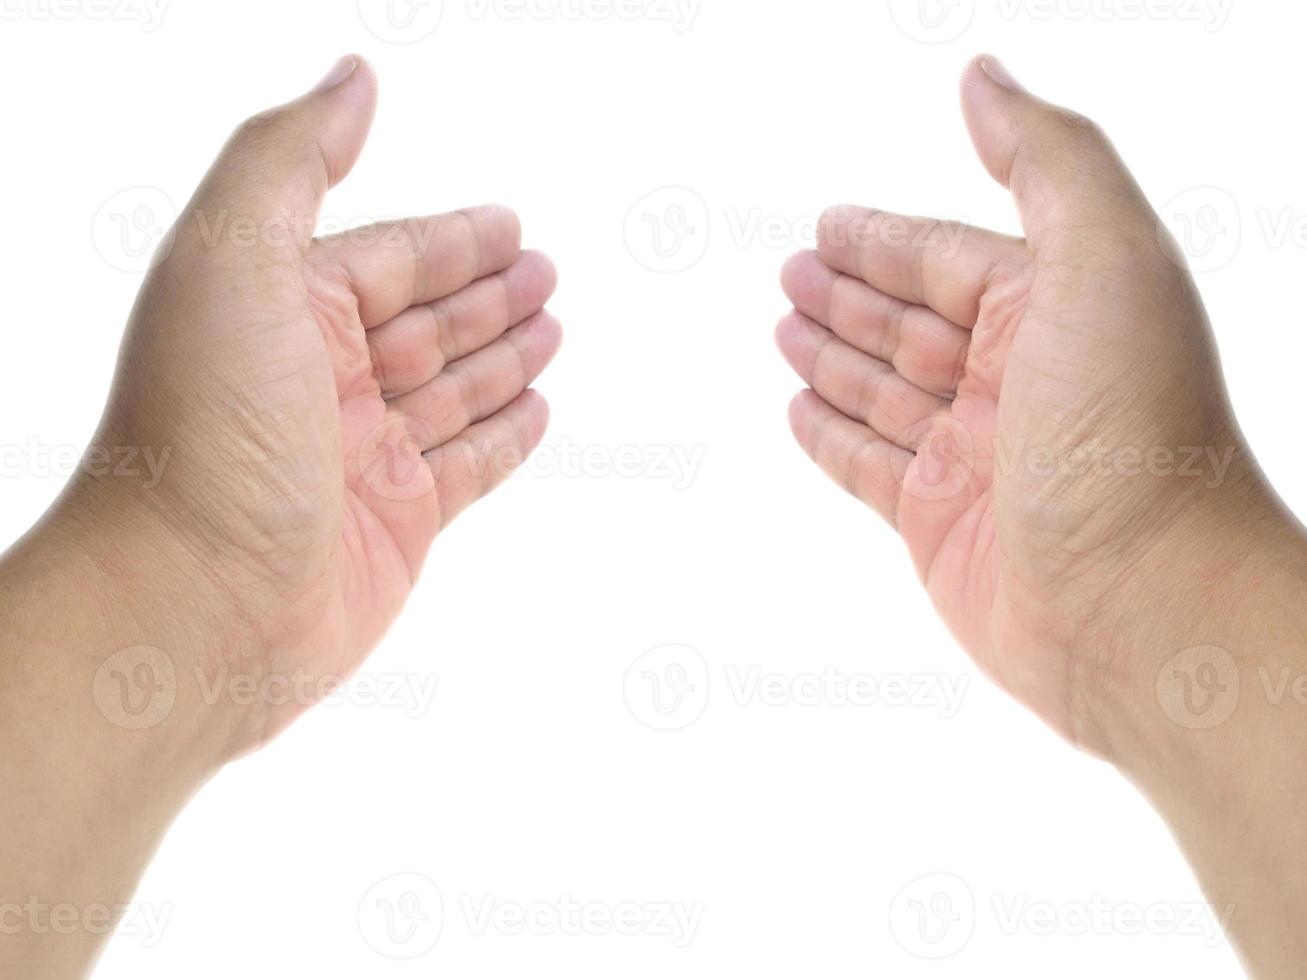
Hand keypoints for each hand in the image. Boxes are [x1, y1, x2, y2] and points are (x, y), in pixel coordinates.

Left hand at [57, 55, 560, 751]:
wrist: (194, 607)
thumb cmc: (204, 432)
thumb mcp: (233, 259)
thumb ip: (292, 158)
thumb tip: (356, 78)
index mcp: (280, 312)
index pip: (384, 259)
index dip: (451, 240)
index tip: (510, 225)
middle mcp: (320, 381)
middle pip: (424, 322)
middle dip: (486, 293)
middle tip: (547, 271)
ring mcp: (362, 458)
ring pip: (451, 391)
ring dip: (503, 356)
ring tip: (554, 328)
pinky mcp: (398, 527)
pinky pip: (468, 468)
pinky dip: (504, 436)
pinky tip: (538, 409)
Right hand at [778, 56, 1284, 754]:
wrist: (1144, 608)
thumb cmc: (1132, 435)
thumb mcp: (1103, 261)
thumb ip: (1044, 160)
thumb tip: (982, 78)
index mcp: (1056, 312)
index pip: (952, 259)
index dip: (887, 239)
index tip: (828, 224)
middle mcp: (1016, 382)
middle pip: (913, 323)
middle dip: (852, 294)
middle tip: (792, 272)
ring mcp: (975, 458)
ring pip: (886, 392)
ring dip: (834, 357)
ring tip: (784, 328)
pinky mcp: (940, 527)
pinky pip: (868, 468)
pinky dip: (832, 436)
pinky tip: (799, 410)